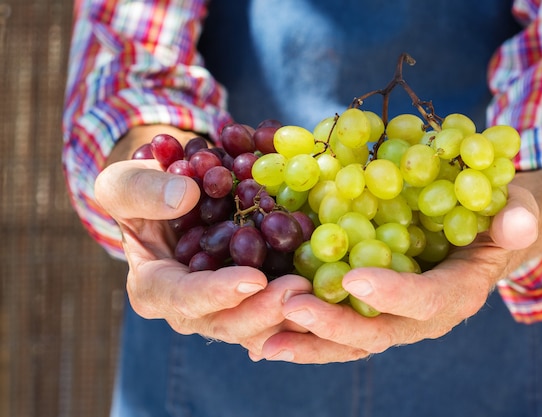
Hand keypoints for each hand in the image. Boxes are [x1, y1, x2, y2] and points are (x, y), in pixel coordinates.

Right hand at [95, 127, 311, 354]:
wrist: (171, 198)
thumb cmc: (141, 191)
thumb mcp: (123, 182)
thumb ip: (141, 191)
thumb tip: (184, 197)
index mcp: (155, 289)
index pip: (184, 300)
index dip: (218, 294)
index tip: (253, 279)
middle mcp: (193, 309)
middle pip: (231, 324)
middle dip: (266, 312)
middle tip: (301, 290)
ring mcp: (227, 307)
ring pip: (262, 327)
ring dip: (293, 316)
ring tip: (323, 293)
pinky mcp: (254, 298)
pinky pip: (281, 311)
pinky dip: (305, 307)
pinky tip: (332, 294)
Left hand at [252, 169, 541, 362]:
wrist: (481, 237)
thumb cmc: (494, 217)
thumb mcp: (512, 206)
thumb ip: (515, 216)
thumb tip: (517, 221)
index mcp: (457, 292)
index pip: (426, 300)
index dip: (394, 293)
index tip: (354, 279)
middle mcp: (422, 318)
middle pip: (378, 334)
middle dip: (335, 324)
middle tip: (292, 307)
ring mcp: (394, 320)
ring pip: (350, 343)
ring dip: (308, 343)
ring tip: (264, 341)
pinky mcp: (371, 314)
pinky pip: (337, 332)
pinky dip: (304, 337)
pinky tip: (265, 337)